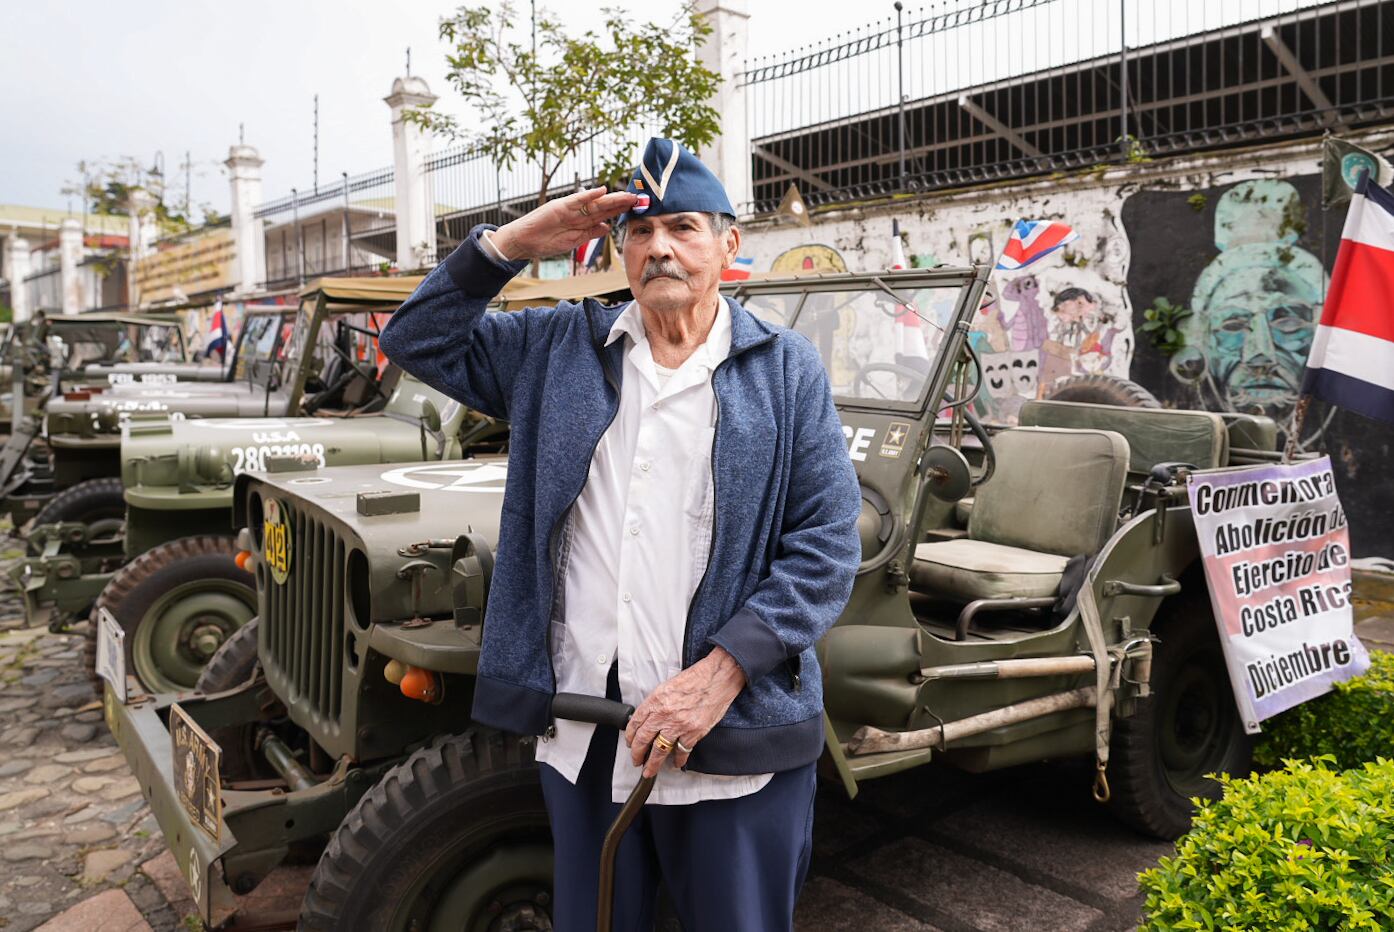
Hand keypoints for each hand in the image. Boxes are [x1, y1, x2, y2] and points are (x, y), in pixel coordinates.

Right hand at [492, 187, 637, 260]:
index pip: (605, 215)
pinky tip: (602, 191)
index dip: (620, 212)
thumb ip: (589, 234)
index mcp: (582, 222)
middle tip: (638, 199)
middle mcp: (578, 213)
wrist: (524, 242)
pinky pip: (577, 201)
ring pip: (594, 203)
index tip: (636, 209)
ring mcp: (570, 209)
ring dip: (611, 199)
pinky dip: (589, 196)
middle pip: (604, 208)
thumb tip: (607, 228)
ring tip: (627, 195)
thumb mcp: (573, 241)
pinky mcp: (559, 207)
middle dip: (621, 204)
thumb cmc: (545, 242)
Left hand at [625, 647, 746, 777]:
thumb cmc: (696, 679)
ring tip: (649, 770)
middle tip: (636, 760)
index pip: (636, 723)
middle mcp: (665, 714)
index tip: (630, 743)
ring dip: (653, 763)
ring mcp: (679, 725)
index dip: (630, 736)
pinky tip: (676, 764)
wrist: (718, 678)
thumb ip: (656, 703)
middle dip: (637, 754)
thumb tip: (648, 719)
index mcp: (656, 700)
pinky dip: (678, 760)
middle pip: (644, 740)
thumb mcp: (668, 686)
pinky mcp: (694, 733)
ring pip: (660, 750)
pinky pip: (682, 751)